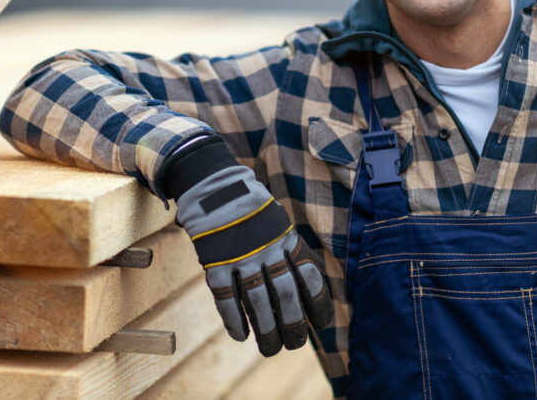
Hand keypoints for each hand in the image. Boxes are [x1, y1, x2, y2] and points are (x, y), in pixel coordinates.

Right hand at [174, 162, 333, 355]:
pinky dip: (233, 319)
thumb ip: (293, 252)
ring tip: (270, 349)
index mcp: (286, 239)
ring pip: (256, 300)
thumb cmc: (252, 213)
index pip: (309, 276)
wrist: (214, 187)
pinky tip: (240, 336)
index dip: (318, 302)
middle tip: (295, 344)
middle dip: (292, 324)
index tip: (321, 325)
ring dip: (265, 330)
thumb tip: (311, 284)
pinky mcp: (215, 261)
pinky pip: (225, 296)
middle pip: (284, 293)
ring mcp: (240, 255)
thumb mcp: (279, 225)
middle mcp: (266, 248)